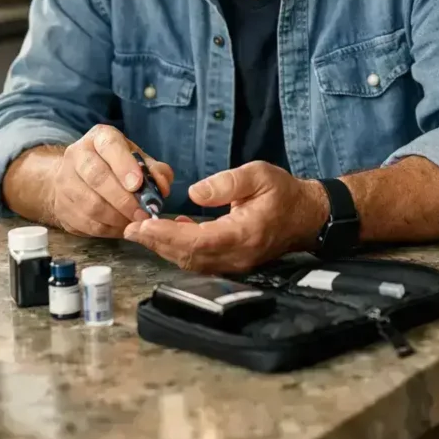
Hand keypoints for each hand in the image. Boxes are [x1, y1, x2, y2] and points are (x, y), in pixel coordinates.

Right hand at [47, 126, 173, 237]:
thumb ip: (153, 169)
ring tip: (135, 223)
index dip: (125, 166)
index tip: (138, 184)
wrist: (74, 175)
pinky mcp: (61, 206)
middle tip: (143, 213)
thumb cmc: (113, 165)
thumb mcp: (135, 158)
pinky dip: (107, 229)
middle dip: (123, 199)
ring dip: (117, 217)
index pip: (110, 146)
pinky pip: (85, 222)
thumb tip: (163, 186)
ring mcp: (65, 181)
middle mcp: (77, 155)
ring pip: (91, 204)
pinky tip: (122, 228)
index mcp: (99, 137)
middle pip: (97, 177)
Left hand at [124, 161, 328, 273]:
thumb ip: (227, 182)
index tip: (143, 225)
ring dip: (165, 248)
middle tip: (131, 228)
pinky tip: (169, 233)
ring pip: (193, 262)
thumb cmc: (284, 192)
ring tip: (142, 231)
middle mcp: (238, 255)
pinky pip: (201, 261)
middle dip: (158, 243)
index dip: (167, 235)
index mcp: (244, 233)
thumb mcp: (259, 175)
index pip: (198, 240)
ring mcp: (236, 263)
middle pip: (190, 257)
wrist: (307, 216)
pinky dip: (180, 250)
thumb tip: (194, 193)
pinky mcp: (233, 263)